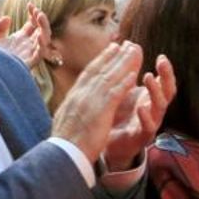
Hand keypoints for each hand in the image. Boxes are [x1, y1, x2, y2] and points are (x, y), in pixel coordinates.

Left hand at [0, 9, 50, 68]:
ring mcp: (28, 54)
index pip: (33, 25)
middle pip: (42, 31)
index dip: (34, 15)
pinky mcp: (27, 63)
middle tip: (37, 11)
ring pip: (45, 41)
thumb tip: (8, 18)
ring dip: (45, 28)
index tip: (30, 5)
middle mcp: (26, 46)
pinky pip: (40, 55)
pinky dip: (43, 45)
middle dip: (42, 20)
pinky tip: (39, 35)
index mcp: (19, 39)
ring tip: (40, 17)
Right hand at [51, 42, 143, 163]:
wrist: (62, 155)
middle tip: (127, 43)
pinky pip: (114, 94)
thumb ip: (73, 107)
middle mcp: (81, 94)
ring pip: (109, 78)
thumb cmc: (65, 142)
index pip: (89, 73)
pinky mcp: (99, 112)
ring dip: (124, 63)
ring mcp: (90, 102)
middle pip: (101, 70)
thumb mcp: (66, 118)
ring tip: (135, 52)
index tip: (112, 49)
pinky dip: (124, 83)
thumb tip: (73, 102)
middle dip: (115, 55)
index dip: (102, 59)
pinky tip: (135, 75)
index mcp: (74, 96)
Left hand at [102, 55, 176, 169]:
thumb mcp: (124, 90)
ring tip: (147, 77)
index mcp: (152, 97)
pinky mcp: (142, 136)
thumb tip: (130, 46)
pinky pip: (149, 127)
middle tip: (161, 62)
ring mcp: (151, 122)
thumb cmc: (120, 114)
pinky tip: (141, 107)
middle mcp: (155, 109)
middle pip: (168, 91)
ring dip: (155, 91)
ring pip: (160, 107)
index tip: (162, 57)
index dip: (166, 70)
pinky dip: (146, 116)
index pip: (165, 82)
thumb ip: (130, 72)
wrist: (110, 143)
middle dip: (166, 76)